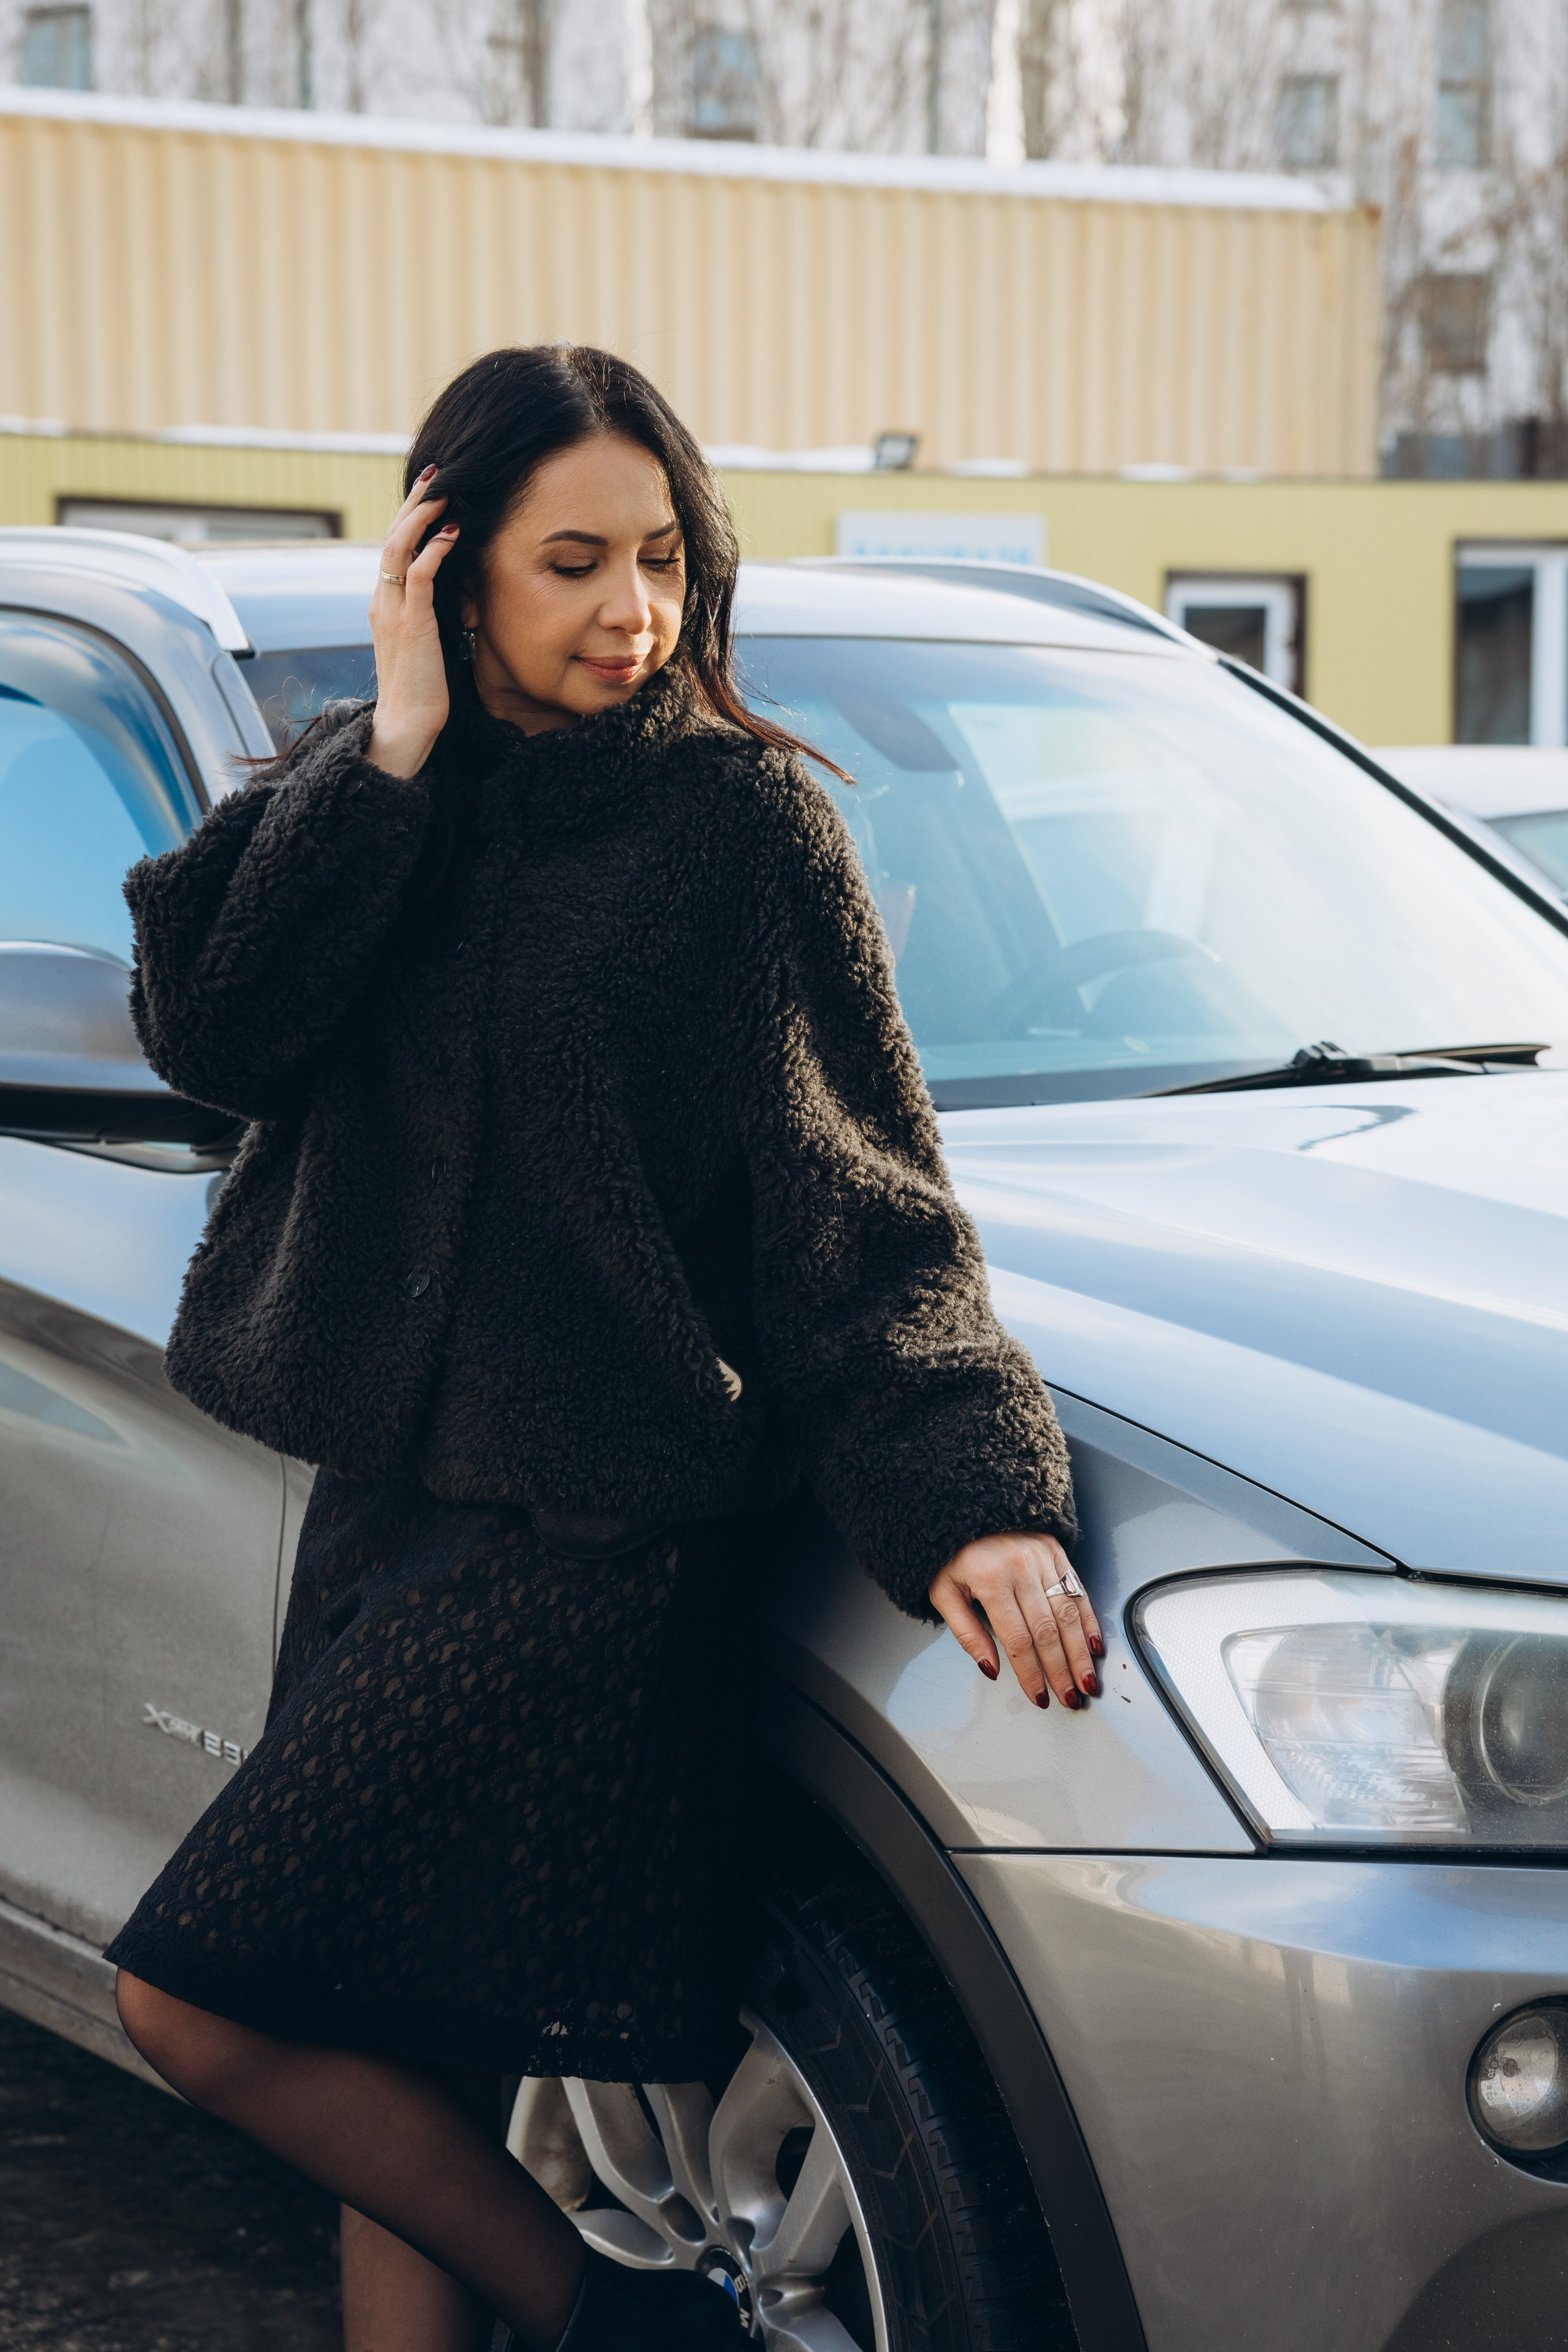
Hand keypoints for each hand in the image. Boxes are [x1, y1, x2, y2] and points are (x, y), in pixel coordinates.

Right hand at [366, 467, 460, 777]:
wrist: (406, 725)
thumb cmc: (420, 691)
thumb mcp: (420, 643)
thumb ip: (424, 614)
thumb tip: (444, 595)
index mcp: (383, 604)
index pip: (392, 548)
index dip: (409, 516)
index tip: (429, 491)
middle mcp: (382, 601)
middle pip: (392, 537)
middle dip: (414, 503)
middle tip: (436, 473)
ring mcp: (393, 612)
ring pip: (399, 548)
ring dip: (423, 517)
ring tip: (445, 493)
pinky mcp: (411, 625)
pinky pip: (419, 576)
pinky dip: (435, 550)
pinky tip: (453, 533)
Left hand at [929, 1533, 1102, 1709]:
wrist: (968, 1503)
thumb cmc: (953, 1553)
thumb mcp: (943, 1591)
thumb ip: (966, 1632)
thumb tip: (990, 1668)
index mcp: (990, 1580)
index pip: (1017, 1639)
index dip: (1031, 1673)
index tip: (1040, 1697)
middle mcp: (1020, 1568)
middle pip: (1047, 1631)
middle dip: (1062, 1670)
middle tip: (1071, 1698)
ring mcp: (1041, 1557)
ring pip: (1067, 1613)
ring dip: (1080, 1652)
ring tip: (1087, 1681)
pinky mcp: (1056, 1550)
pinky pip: (1077, 1590)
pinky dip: (1089, 1619)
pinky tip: (1095, 1645)